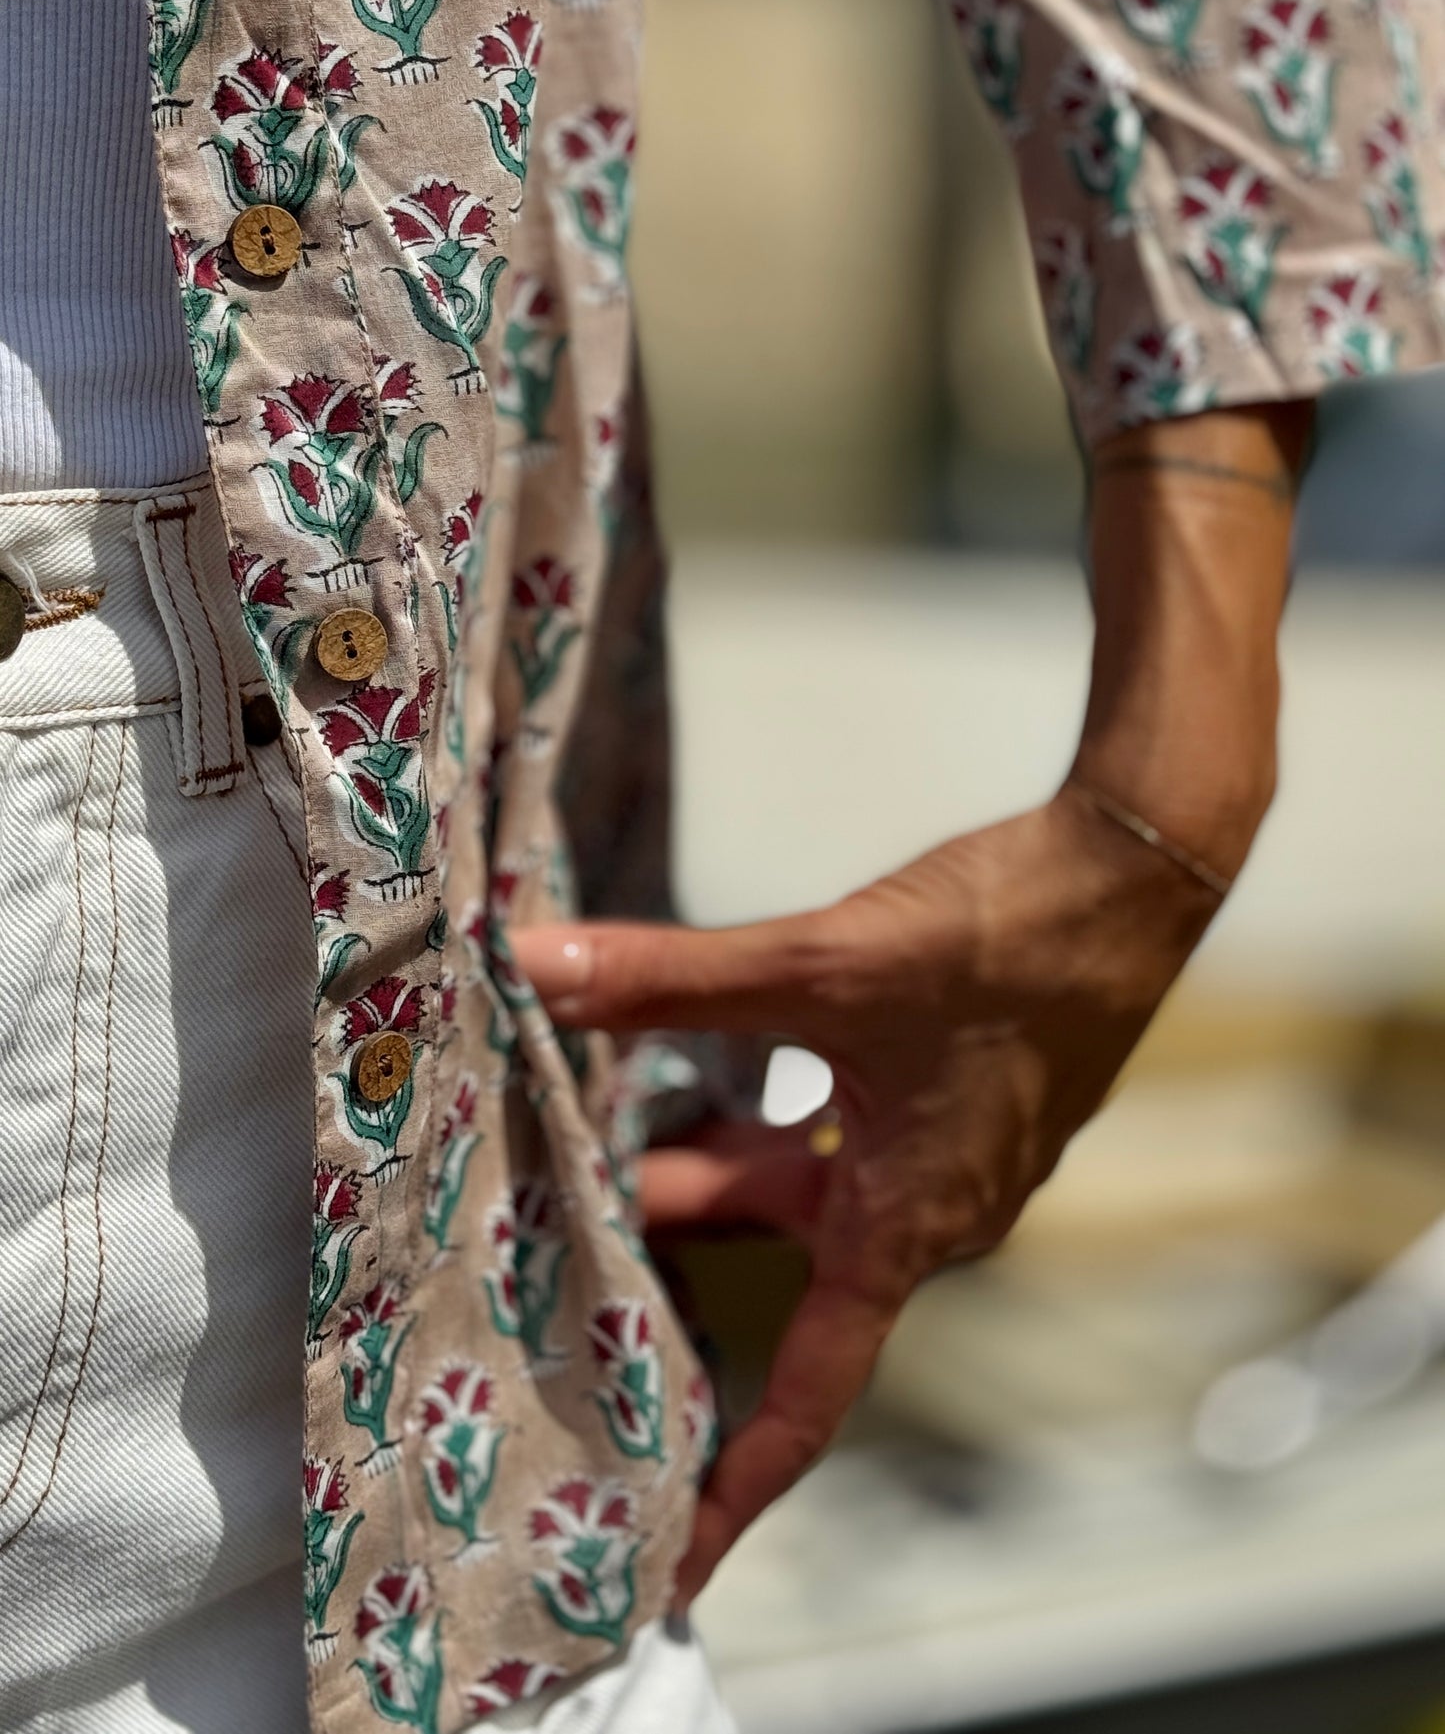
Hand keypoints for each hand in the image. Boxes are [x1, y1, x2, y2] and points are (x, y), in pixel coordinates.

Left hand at [513, 782, 1222, 1602]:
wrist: (1131, 872)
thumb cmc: (1004, 936)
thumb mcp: (819, 961)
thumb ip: (669, 979)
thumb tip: (533, 967)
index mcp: (906, 1225)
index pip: (810, 1393)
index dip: (737, 1484)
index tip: (671, 1565)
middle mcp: (933, 1208)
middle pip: (779, 1270)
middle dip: (675, 1265)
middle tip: (556, 1270)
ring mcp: (952, 1149)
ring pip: (802, 1186)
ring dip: (709, 1170)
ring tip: (594, 1143)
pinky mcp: (958, 1088)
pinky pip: (841, 1135)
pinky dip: (765, 1114)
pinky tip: (700, 1058)